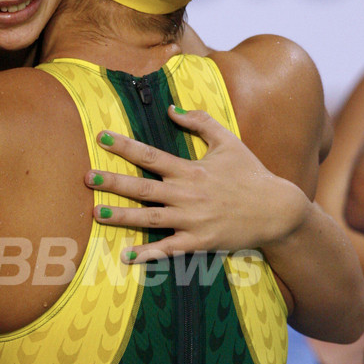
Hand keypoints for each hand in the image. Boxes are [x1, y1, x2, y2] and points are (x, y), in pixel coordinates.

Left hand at [88, 106, 308, 260]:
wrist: (277, 210)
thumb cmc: (250, 173)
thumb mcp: (228, 142)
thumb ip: (199, 122)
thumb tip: (171, 107)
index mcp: (191, 170)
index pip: (151, 155)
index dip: (124, 146)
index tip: (101, 138)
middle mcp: (188, 194)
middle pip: (143, 188)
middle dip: (113, 182)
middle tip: (86, 178)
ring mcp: (192, 220)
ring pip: (149, 219)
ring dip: (121, 217)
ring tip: (96, 214)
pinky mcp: (199, 242)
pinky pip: (169, 249)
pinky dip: (148, 254)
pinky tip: (126, 256)